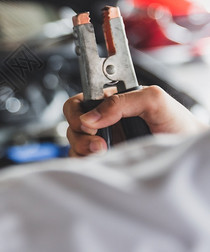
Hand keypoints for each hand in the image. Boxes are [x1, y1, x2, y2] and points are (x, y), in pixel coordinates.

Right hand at [63, 85, 207, 156]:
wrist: (189, 149)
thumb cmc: (177, 123)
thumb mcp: (154, 100)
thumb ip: (122, 101)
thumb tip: (92, 116)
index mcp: (110, 102)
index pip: (79, 102)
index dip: (77, 112)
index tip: (88, 123)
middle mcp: (103, 121)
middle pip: (72, 124)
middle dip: (80, 134)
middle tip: (98, 143)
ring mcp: (102, 141)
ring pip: (74, 144)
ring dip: (83, 149)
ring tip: (104, 153)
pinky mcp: (104, 160)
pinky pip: (81, 161)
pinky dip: (86, 163)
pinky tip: (103, 162)